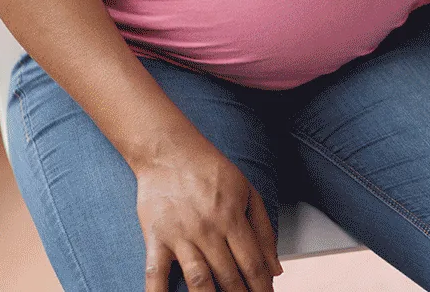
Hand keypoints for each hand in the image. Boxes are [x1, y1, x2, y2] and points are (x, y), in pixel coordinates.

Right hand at [135, 136, 281, 291]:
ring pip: (199, 279)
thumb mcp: (247, 192)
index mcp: (232, 217)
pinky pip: (154, 273)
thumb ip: (264, 230)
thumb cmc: (210, 169)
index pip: (253, 264)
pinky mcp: (155, 237)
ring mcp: (180, 235)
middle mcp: (208, 229)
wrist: (169, 150)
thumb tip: (275, 268)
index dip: (262, 287)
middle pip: (229, 276)